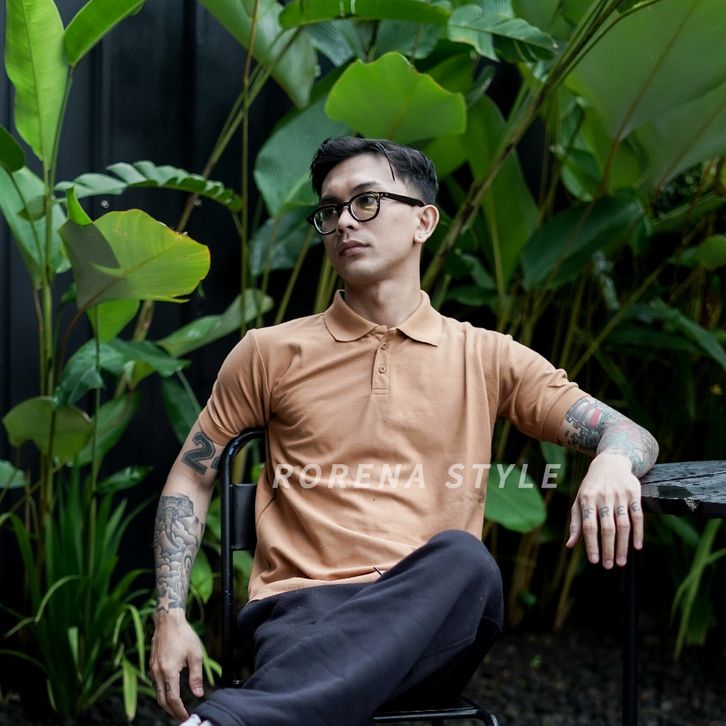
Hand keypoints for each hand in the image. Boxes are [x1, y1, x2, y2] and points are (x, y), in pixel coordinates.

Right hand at [150, 610, 204, 718]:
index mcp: (169, 671)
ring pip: (157, 693)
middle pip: (162, 700)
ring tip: (177, 706)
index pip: (172, 699)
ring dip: (166, 703)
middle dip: (171, 711)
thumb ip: (196, 676)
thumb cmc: (184, 635)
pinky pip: (155, 684)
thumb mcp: (196, 654)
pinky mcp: (152, 665)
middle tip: (181, 715)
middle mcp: (158, 672)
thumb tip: (198, 693)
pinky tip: (170, 691)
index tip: (186, 715)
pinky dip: (162, 692)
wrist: (168, 621)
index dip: (179, 710)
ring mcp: (153, 669)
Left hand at [566, 452, 642, 568]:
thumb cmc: (591, 487)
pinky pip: (638, 516)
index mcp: (587, 499)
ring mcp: (620, 495)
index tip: (595, 561)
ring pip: (623, 524)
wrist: (610, 463)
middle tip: (609, 566)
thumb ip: (576, 523)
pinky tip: (636, 547)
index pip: (589, 526)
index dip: (591, 544)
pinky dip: (638, 532)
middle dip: (608, 549)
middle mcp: (603, 497)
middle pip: (607, 528)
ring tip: (621, 562)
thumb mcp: (579, 501)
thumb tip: (569, 545)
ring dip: (623, 545)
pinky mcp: (634, 494)